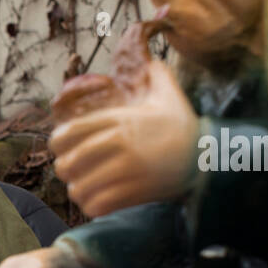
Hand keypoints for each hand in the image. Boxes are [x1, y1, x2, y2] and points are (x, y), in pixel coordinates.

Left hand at [50, 60, 198, 217]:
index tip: (64, 149)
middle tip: (75, 173)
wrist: (209, 156)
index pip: (67, 133)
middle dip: (66, 171)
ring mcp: (127, 170)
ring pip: (79, 189)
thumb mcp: (169, 95)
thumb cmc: (184, 127)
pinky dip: (93, 207)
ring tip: (86, 190)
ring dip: (79, 192)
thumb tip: (149, 60)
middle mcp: (120, 144)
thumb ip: (155, 75)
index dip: (57, 145)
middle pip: (67, 164)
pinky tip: (99, 202)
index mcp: (119, 121)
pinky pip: (97, 206)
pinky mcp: (135, 192)